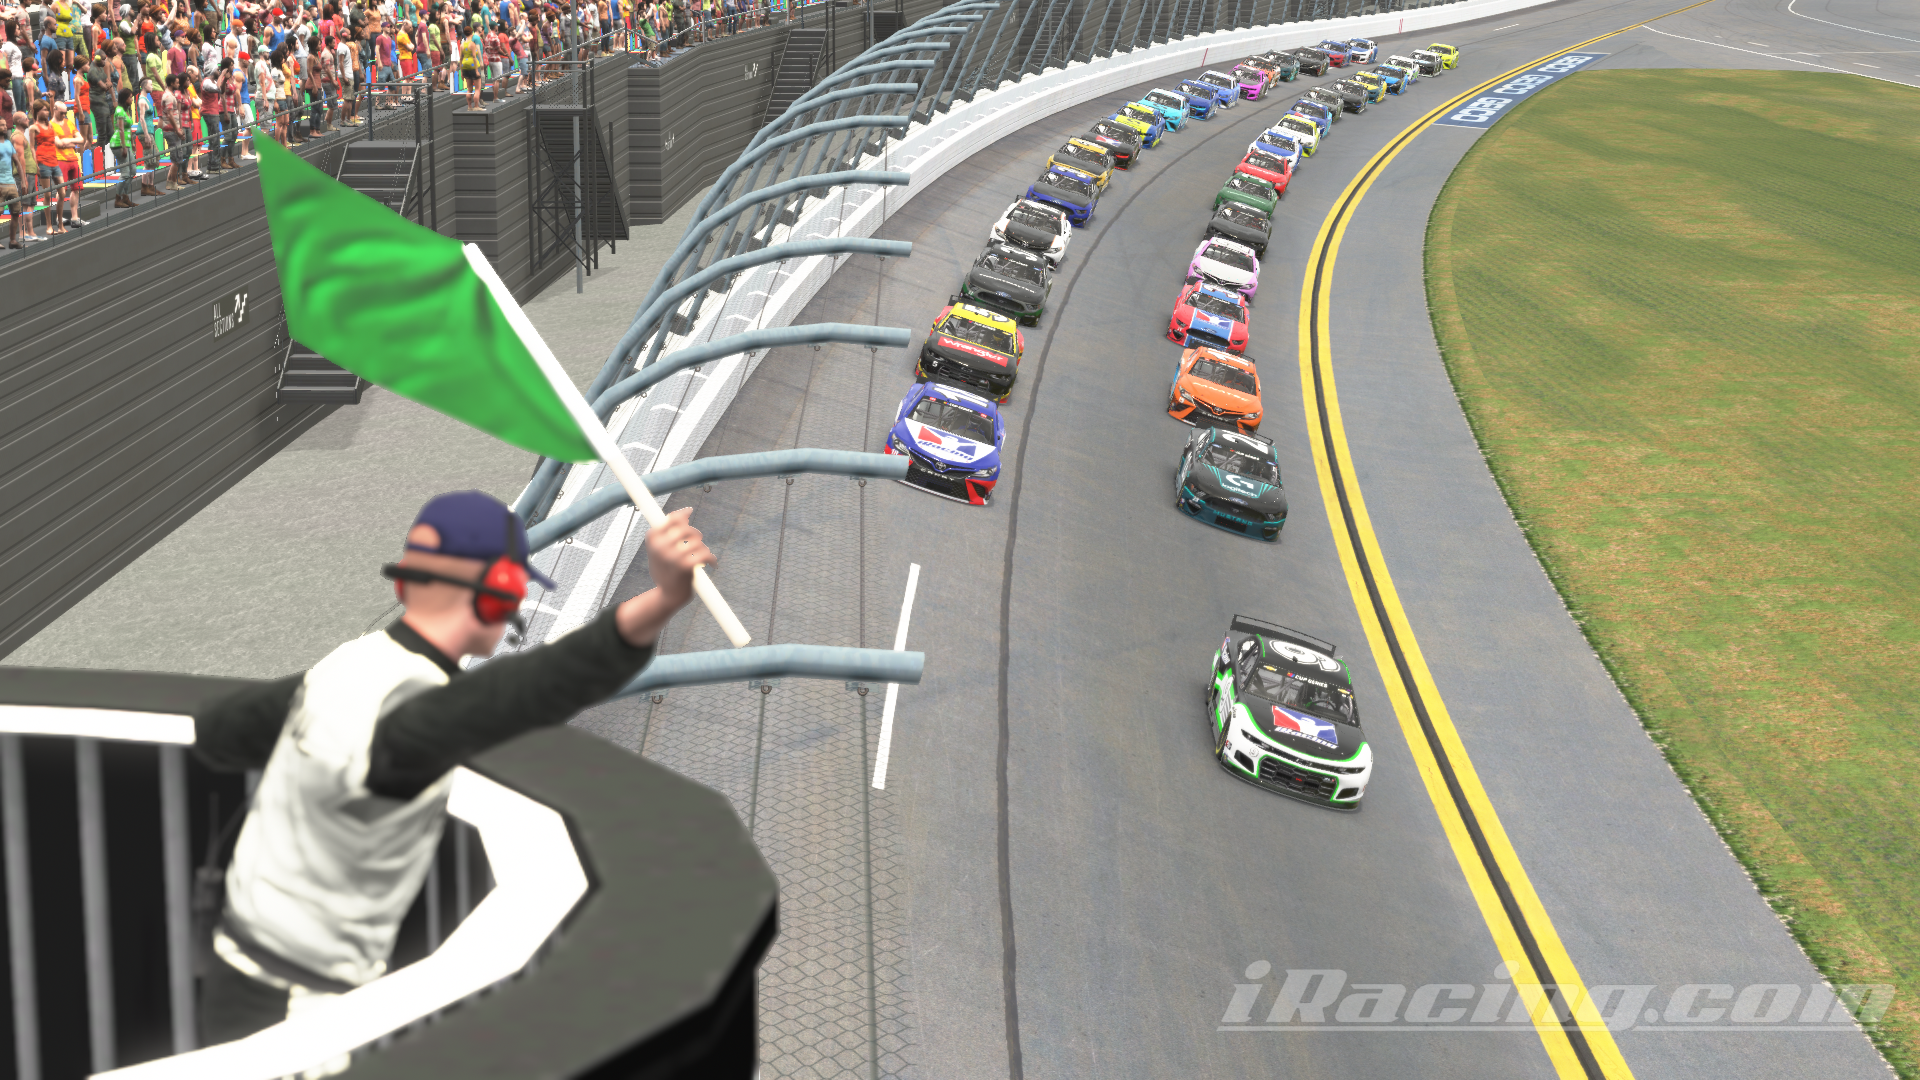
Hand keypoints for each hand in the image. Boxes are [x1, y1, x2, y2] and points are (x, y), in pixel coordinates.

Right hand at [611, 507, 713, 647]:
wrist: (668, 596)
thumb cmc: (666, 570)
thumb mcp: (660, 549)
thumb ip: (669, 531)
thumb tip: (688, 511)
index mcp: (652, 539)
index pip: (671, 518)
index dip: (682, 515)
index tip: (690, 512)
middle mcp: (660, 546)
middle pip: (687, 528)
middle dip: (695, 534)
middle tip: (697, 542)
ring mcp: (672, 556)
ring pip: (698, 542)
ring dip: (703, 549)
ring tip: (702, 557)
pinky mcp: (685, 566)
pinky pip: (705, 554)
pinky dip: (711, 559)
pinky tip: (712, 564)